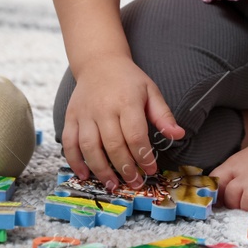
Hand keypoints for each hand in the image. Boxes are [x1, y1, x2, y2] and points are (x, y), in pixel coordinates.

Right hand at [62, 56, 183, 189]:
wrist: (98, 62)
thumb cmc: (128, 80)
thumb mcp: (151, 91)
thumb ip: (163, 115)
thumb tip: (178, 135)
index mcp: (126, 101)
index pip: (135, 134)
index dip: (143, 156)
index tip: (151, 170)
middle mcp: (103, 108)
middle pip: (113, 144)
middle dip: (125, 168)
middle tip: (135, 183)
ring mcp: (84, 113)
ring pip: (90, 147)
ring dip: (101, 170)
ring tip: (113, 185)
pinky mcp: (70, 117)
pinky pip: (69, 142)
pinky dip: (74, 161)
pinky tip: (84, 174)